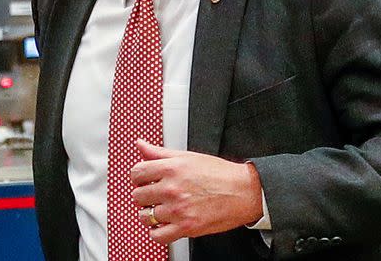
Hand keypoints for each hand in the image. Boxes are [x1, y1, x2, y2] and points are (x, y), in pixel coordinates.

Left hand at [130, 140, 263, 243]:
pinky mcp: (186, 227)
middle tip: (158, 193)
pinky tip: (165, 223)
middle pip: (138, 195)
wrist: (244, 192)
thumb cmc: (220, 173)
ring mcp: (178, 210)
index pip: (137, 173)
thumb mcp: (188, 156)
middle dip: (146, 194)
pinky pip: (156, 235)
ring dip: (150, 213)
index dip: (140, 176)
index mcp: (172, 168)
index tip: (146, 179)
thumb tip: (141, 145)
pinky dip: (157, 231)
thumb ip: (160, 152)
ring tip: (163, 208)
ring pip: (145, 216)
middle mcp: (172, 189)